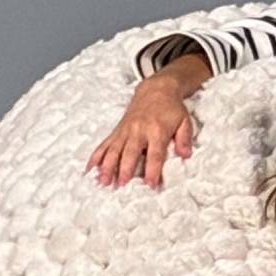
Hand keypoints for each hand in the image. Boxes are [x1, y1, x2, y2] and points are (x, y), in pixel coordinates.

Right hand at [85, 74, 195, 189]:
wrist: (156, 89)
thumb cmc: (171, 108)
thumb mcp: (184, 121)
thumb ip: (185, 139)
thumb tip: (186, 155)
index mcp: (157, 130)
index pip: (155, 153)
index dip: (152, 169)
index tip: (150, 184)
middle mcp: (139, 131)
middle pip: (130, 152)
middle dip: (125, 169)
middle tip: (120, 186)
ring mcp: (125, 130)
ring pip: (114, 150)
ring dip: (107, 166)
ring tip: (103, 181)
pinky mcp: (117, 130)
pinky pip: (105, 144)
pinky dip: (96, 156)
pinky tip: (89, 168)